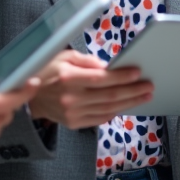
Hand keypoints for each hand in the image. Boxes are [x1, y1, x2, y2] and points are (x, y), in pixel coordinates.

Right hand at [29, 50, 153, 129]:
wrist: (30, 96)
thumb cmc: (48, 71)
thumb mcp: (64, 56)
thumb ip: (87, 61)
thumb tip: (108, 66)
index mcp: (68, 78)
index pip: (101, 79)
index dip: (121, 76)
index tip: (137, 73)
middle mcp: (71, 97)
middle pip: (109, 96)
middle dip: (132, 91)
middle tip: (148, 86)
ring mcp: (72, 113)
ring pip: (108, 109)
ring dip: (129, 103)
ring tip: (143, 96)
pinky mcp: (73, 123)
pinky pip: (99, 119)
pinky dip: (114, 113)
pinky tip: (126, 106)